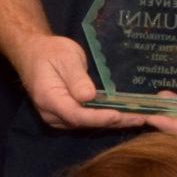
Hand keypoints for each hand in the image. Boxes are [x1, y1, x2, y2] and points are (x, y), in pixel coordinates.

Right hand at [15, 35, 149, 131]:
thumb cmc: (50, 52)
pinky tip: (127, 115)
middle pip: (85, 123)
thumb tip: (89, 97)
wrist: (34, 54)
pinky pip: (88, 120)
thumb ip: (76, 78)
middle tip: (142, 118)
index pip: (76, 114)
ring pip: (88, 124)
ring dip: (114, 122)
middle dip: (113, 121)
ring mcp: (59, 118)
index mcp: (48, 99)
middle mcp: (52, 114)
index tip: (118, 114)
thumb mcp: (65, 58)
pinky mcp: (67, 116)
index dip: (98, 117)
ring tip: (141, 117)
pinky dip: (107, 118)